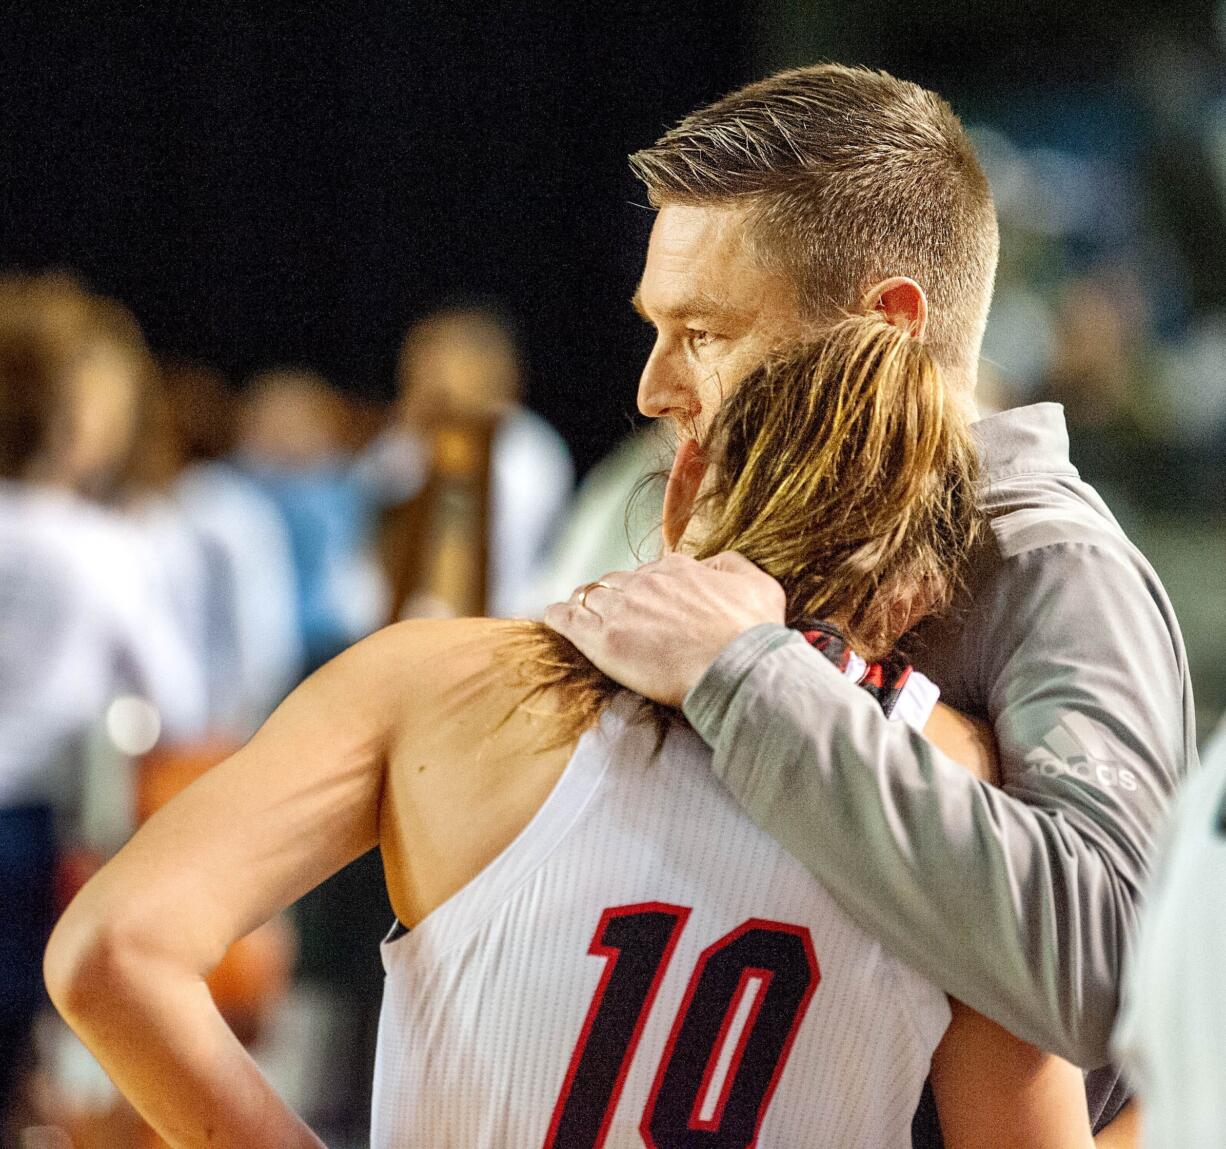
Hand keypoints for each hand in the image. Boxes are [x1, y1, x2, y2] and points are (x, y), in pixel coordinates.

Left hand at [543, 552, 785, 706]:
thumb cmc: (754, 634)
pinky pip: (567, 619)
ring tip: (578, 615)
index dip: (648, 588)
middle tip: (617, 616)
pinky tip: (553, 619)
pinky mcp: (603, 640)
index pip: (651, 571)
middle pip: (617, 582)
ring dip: (585, 604)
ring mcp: (622, 609)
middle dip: (615, 596)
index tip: (650, 604)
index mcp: (679, 568)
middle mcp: (646, 582)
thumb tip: (713, 564)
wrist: (737, 669)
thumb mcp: (759, 585)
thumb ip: (733, 565)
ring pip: (590, 596)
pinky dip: (558, 617)